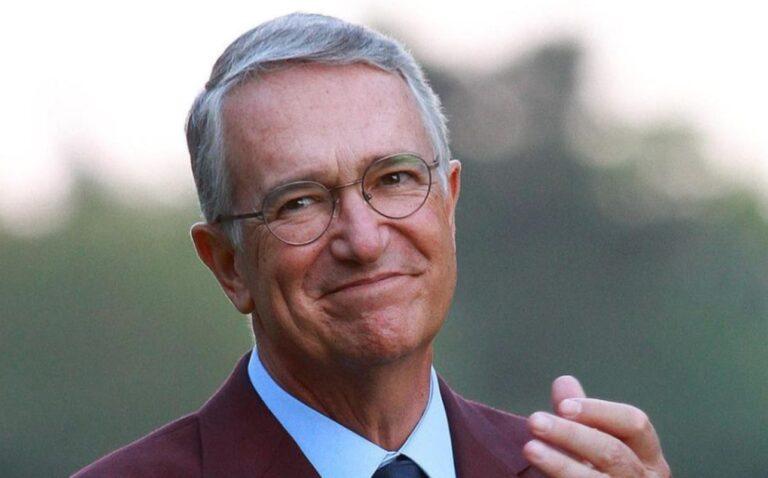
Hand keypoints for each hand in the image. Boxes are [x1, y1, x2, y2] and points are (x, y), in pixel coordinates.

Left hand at [522, 376, 670, 476]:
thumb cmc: (603, 473)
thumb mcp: (597, 443)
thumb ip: (582, 416)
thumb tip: (564, 382)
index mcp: (648, 455)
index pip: (634, 423)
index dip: (598, 411)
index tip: (563, 406)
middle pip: (612, 452)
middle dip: (571, 434)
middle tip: (535, 421)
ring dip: (560, 463)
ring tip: (530, 448)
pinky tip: (537, 474)